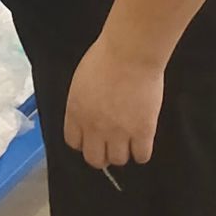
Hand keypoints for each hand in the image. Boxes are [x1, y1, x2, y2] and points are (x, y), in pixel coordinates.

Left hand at [62, 35, 163, 169]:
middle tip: (110, 147)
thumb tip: (88, 116)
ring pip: (118, 160)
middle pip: (94, 159)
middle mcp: (94, 127)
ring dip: (123, 152)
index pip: (74, 143)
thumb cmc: (104, 58)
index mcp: (76, 113)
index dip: (83, 143)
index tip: (91, 140)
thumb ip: (82, 104)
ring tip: (128, 141)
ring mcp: (119, 132)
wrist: (129, 54)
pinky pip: (142, 156)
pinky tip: (142, 141)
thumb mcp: (80, 82)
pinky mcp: (142, 132)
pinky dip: (141, 152)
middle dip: (101, 155)